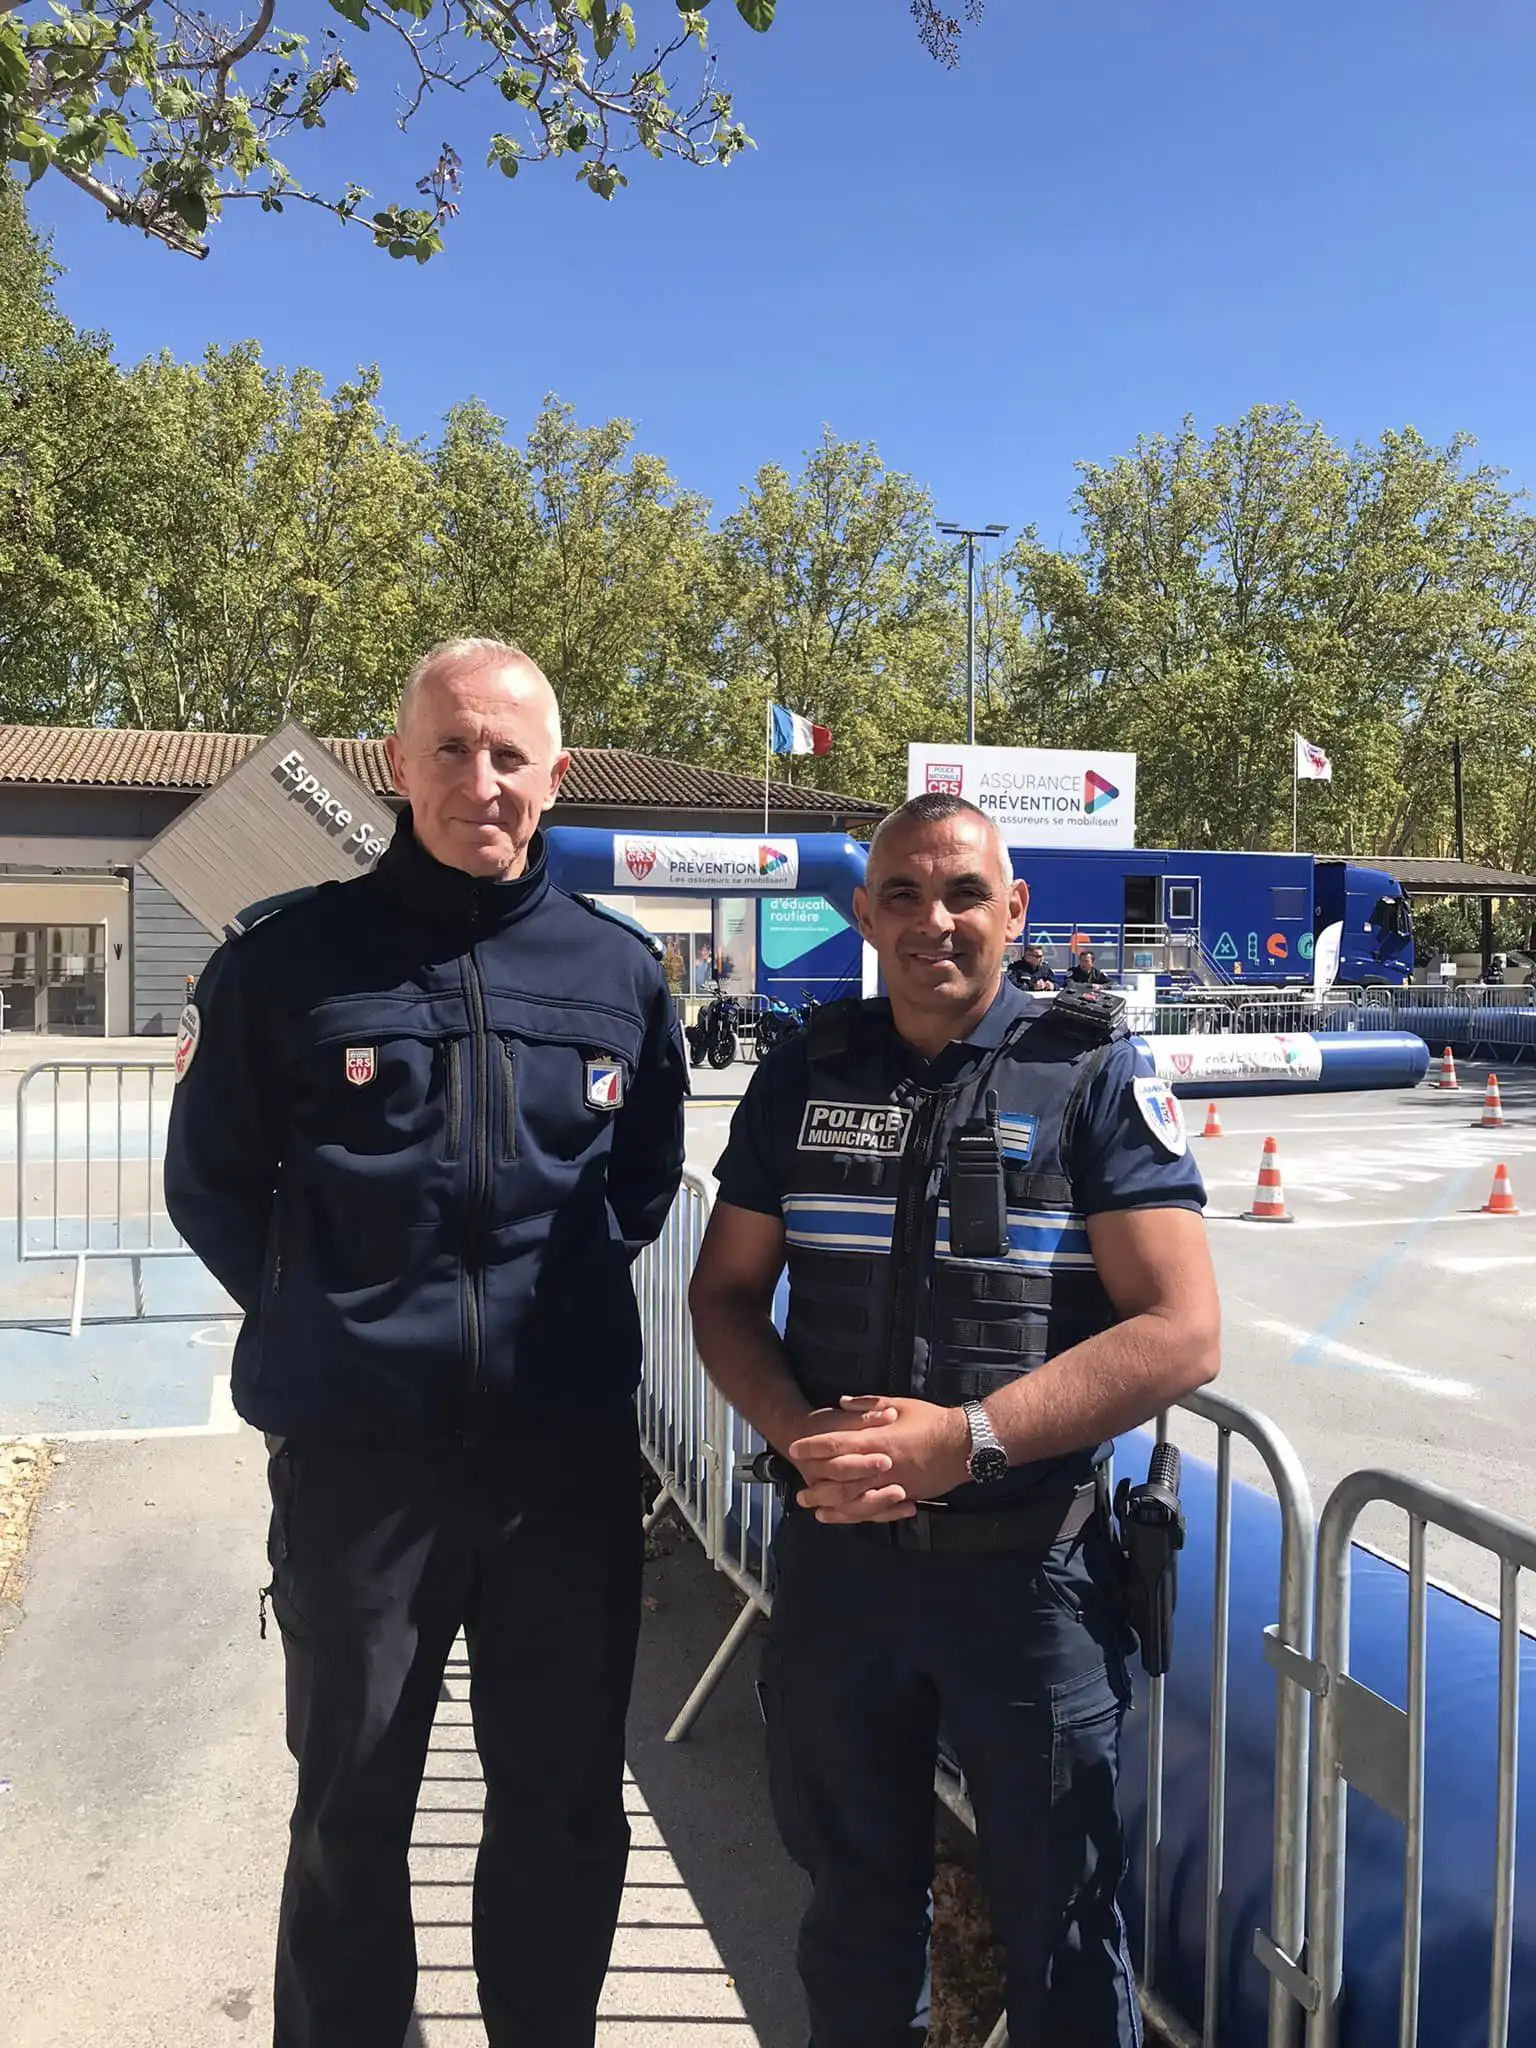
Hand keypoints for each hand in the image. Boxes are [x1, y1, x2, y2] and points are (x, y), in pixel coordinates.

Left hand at [787, 1397, 972, 1524]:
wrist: (964, 1444)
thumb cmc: (931, 1421)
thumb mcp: (899, 1404)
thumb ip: (868, 1405)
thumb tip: (842, 1402)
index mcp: (876, 1440)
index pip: (835, 1444)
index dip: (813, 1446)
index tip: (795, 1448)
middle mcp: (879, 1466)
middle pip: (838, 1481)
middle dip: (816, 1487)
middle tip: (800, 1493)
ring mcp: (891, 1485)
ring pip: (854, 1501)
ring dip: (831, 1507)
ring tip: (815, 1510)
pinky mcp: (904, 1496)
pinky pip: (875, 1511)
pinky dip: (857, 1515)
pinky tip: (847, 1517)